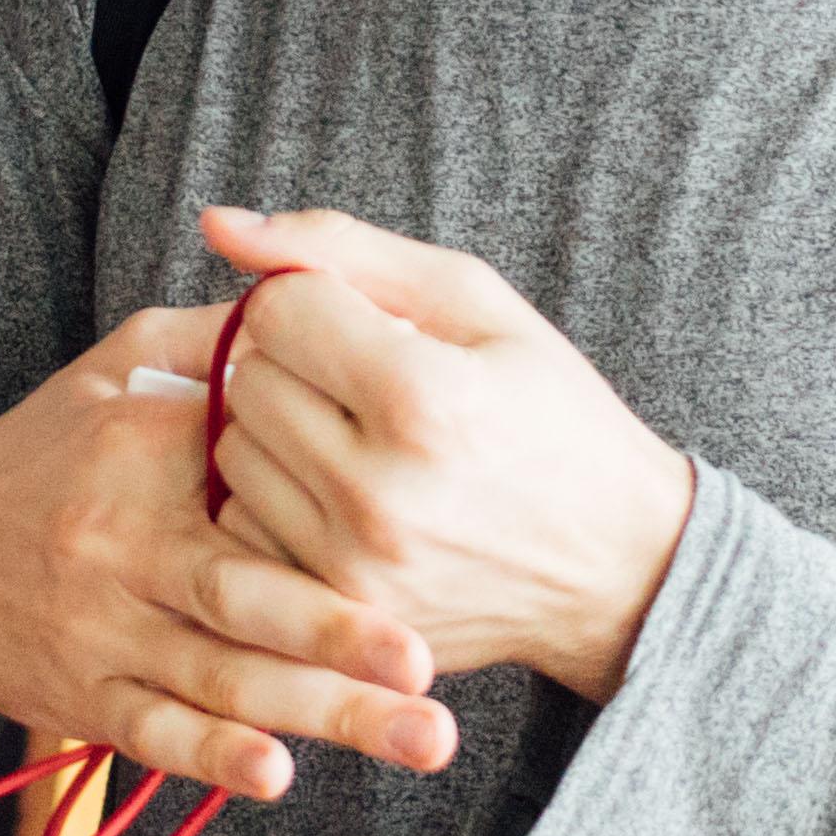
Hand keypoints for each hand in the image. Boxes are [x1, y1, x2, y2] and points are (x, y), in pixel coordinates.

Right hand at [0, 309, 455, 835]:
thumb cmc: (51, 451)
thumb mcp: (120, 364)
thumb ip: (219, 335)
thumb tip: (320, 294)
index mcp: (138, 449)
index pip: (247, 470)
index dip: (331, 495)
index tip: (424, 515)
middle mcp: (115, 544)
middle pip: (240, 594)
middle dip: (338, 634)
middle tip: (427, 666)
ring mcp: (97, 629)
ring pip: (214, 677)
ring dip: (317, 711)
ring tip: (418, 737)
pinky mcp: (81, 696)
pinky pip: (152, 732)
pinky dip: (211, 759)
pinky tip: (278, 774)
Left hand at [191, 205, 704, 704]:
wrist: (617, 564)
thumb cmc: (549, 412)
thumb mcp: (475, 302)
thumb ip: (341, 249)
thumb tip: (218, 224)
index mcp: (425, 396)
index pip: (278, 309)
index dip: (314, 300)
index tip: (363, 324)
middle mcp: (379, 490)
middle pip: (246, 379)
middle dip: (292, 363)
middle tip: (361, 382)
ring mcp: (353, 563)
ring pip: (232, 452)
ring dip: (277, 432)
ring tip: (355, 437)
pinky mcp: (338, 612)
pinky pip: (243, 527)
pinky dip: (279, 501)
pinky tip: (342, 494)